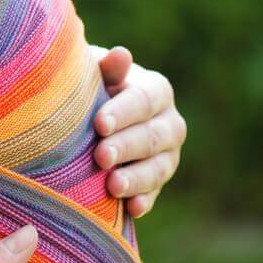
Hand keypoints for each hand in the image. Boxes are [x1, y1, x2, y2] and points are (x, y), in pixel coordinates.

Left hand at [93, 46, 186, 217]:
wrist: (93, 115)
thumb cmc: (93, 86)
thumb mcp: (97, 74)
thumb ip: (107, 68)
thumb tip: (121, 54)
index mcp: (156, 90)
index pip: (145, 100)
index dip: (124, 112)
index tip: (99, 123)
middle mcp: (169, 123)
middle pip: (153, 136)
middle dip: (127, 147)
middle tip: (100, 156)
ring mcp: (168, 154)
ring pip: (159, 167)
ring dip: (136, 178)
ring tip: (112, 186)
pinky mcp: (158, 181)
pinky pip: (156, 193)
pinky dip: (143, 200)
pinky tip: (129, 208)